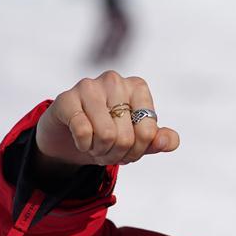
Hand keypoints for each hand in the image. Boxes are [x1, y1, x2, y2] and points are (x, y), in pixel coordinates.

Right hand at [35, 71, 178, 171]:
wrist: (69, 134)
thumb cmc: (110, 132)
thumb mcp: (139, 139)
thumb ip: (160, 140)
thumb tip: (168, 142)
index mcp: (138, 87)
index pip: (148, 132)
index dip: (139, 151)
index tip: (130, 151)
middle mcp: (115, 81)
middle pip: (127, 137)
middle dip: (118, 154)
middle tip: (109, 151)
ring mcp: (89, 86)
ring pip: (106, 135)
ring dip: (101, 152)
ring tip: (97, 147)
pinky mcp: (66, 99)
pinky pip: (83, 132)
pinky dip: (84, 146)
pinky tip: (82, 141)